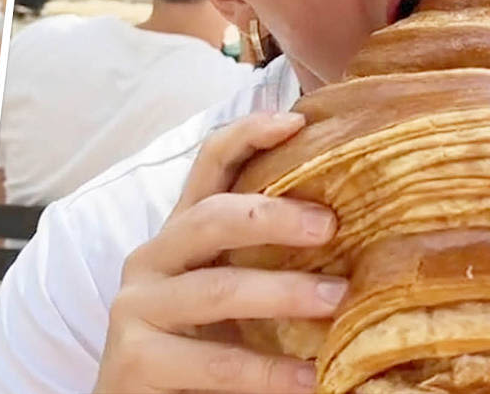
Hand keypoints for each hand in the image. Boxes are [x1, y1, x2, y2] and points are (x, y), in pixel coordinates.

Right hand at [94, 112, 343, 393]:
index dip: (246, 136)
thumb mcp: (234, 302)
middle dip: (272, 214)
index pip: (208, 168)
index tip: (296, 120)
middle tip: (331, 225)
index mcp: (179, 238)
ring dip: (280, 292)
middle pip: (209, 217)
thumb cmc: (199, 357)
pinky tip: (307, 377)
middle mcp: (151, 261)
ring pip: (214, 288)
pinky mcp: (134, 360)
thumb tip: (356, 241)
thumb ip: (268, 267)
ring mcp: (136, 308)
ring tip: (337, 301)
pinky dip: (264, 371)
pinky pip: (211, 361)